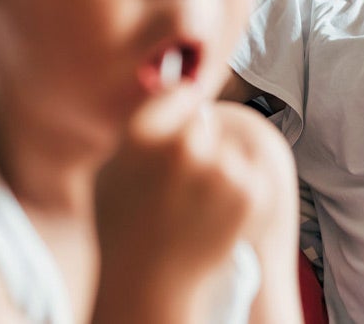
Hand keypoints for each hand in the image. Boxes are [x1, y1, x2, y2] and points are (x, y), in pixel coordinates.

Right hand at [94, 98, 284, 319]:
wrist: (148, 285)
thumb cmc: (122, 225)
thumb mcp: (112, 167)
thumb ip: (142, 123)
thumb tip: (174, 78)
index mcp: (142, 132)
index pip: (181, 94)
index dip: (180, 115)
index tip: (176, 138)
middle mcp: (183, 145)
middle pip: (205, 123)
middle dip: (200, 145)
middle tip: (182, 186)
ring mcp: (222, 168)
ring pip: (230, 151)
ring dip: (221, 172)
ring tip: (194, 209)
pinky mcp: (252, 191)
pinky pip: (251, 174)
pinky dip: (242, 193)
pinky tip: (214, 218)